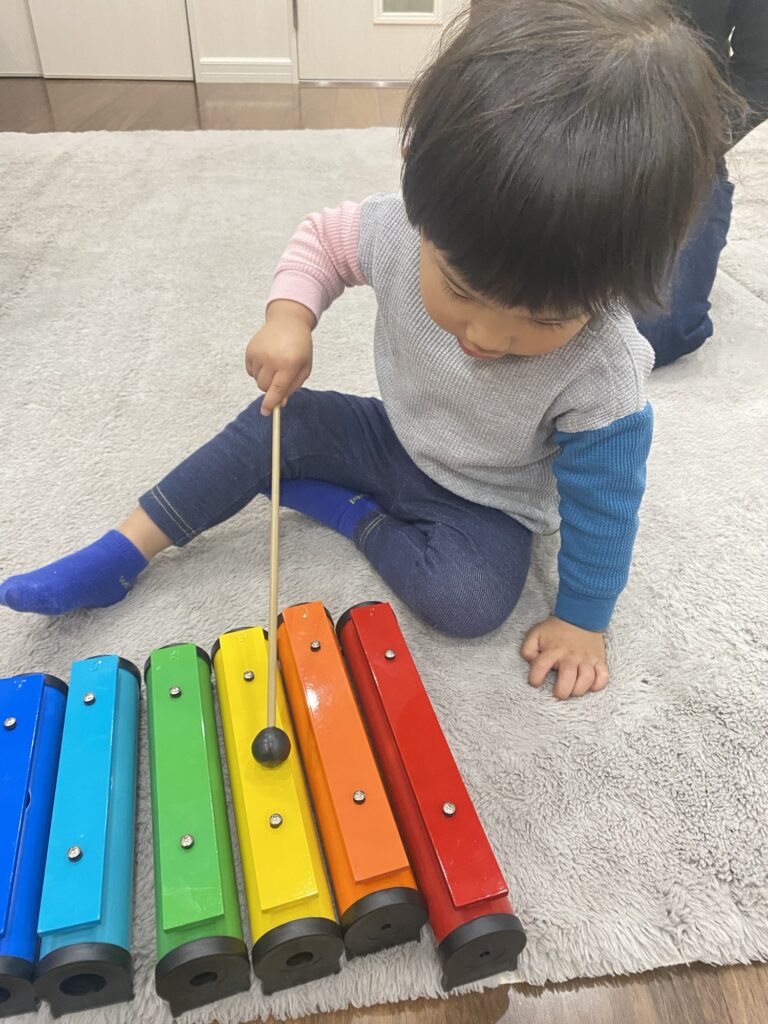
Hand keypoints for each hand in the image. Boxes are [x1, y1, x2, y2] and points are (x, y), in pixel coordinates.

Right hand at [245, 300, 314, 414]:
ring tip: (274, 363)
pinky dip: (257, 369)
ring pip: (256, 380)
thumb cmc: (299, 347)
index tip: (266, 412)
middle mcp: (272, 359)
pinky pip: (250, 370)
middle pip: (264, 387)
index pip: (277, 390)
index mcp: (289, 364)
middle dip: (270, 388)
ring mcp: (259, 353)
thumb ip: (293, 387)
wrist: (288, 322)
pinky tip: (267, 358)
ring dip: (264, 377)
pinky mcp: (250, 350)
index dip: (271, 403)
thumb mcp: (304, 368)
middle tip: (279, 377)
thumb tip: (280, 403)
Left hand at [521, 616, 607, 698]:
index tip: (535, 683)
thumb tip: (532, 663)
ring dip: (579, 690)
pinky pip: (603, 676)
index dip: (535, 678)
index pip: (540, 666)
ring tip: (572, 691)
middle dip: (562, 691)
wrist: (581, 616)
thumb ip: (528, 649)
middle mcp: (571, 656)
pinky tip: (590, 687)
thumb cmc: (556, 630)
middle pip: (567, 677)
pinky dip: (598, 685)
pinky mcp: (599, 660)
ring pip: (586, 679)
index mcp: (553, 650)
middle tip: (558, 693)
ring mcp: (587, 659)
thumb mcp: (536, 634)